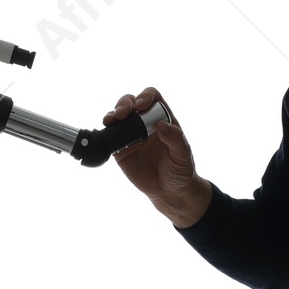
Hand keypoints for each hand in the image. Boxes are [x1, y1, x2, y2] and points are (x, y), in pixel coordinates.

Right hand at [104, 87, 212, 226]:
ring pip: (118, 117)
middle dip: (124, 103)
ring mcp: (131, 135)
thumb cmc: (180, 170)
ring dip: (113, 114)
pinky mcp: (121, 150)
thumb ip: (175, 138)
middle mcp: (145, 123)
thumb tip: (162, 125)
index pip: (152, 98)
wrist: (168, 191)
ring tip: (112, 120)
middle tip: (122, 113)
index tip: (141, 106)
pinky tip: (106, 133)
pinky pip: (111, 137)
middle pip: (131, 103)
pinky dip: (106, 132)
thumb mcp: (182, 154)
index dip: (145, 97)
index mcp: (162, 119)